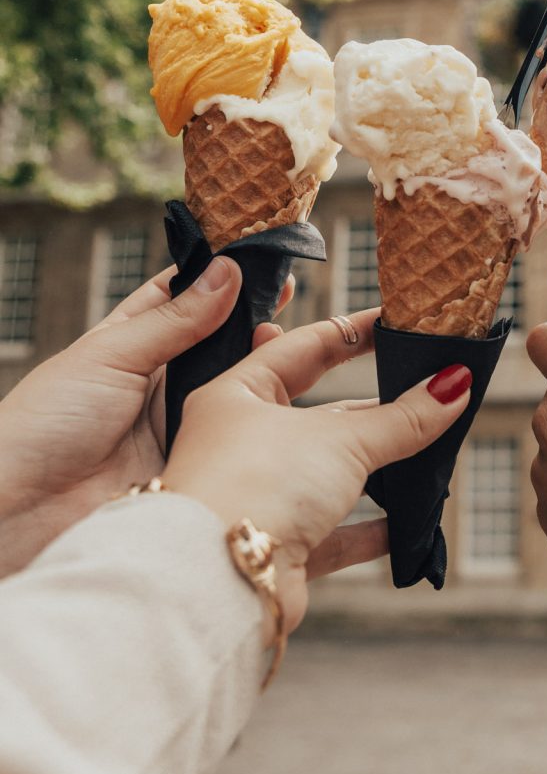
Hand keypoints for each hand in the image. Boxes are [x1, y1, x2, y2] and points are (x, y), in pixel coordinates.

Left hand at [0, 257, 291, 575]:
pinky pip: (235, 435)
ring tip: (292, 342)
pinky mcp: (193, 463)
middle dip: (251, 319)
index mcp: (128, 344)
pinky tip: (286, 399)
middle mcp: (156, 382)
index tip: (260, 260)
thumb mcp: (111, 355)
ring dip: (261, 366)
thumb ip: (175, 319)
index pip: (180, 297)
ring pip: (231, 385)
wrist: (22, 513)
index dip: (219, 277)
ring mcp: (176, 424)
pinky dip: (261, 417)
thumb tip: (226, 274)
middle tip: (289, 298)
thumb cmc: (44, 425)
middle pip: (216, 341)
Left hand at [161, 311, 472, 633]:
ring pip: (329, 472)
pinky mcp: (276, 548)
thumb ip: (403, 416)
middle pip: (320, 412)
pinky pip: (332, 532)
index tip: (398, 321)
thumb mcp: (340, 438)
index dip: (354, 331)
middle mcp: (241, 444)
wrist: (216, 585)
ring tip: (427, 449)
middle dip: (374, 404)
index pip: (305, 346)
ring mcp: (259, 498)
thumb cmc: (254, 486)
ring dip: (376, 466)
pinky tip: (406, 521)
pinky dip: (369, 527)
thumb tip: (454, 384)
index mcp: (237, 396)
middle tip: (423, 383)